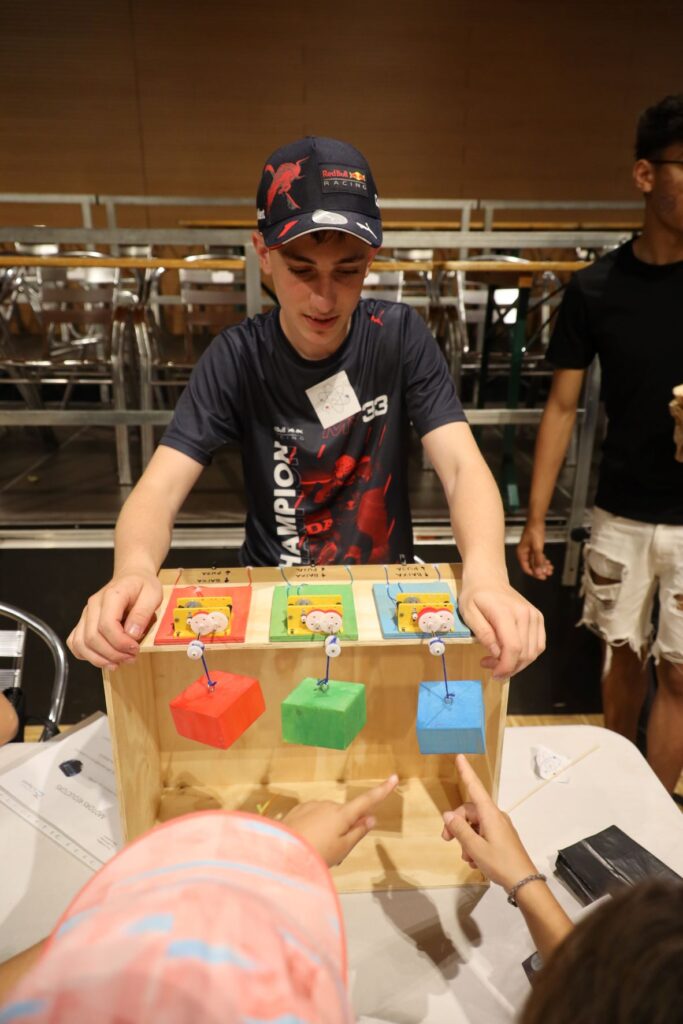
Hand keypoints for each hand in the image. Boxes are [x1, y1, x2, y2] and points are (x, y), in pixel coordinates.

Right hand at [67, 571, 161, 669]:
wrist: (132, 576)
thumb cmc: (142, 586)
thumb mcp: (153, 595)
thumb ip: (143, 613)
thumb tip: (132, 634)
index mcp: (112, 596)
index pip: (107, 625)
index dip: (120, 642)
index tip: (135, 649)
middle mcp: (94, 605)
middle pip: (92, 637)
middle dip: (112, 654)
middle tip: (131, 658)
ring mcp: (86, 614)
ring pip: (81, 643)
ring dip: (99, 659)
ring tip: (118, 662)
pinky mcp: (83, 622)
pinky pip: (75, 643)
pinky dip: (86, 655)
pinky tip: (104, 658)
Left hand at [282, 775, 398, 866]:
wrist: (282, 852)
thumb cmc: (316, 854)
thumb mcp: (342, 849)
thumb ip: (358, 832)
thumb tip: (371, 818)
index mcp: (342, 814)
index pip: (367, 801)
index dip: (382, 790)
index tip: (394, 777)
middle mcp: (328, 805)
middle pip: (344, 815)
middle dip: (343, 829)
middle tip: (334, 853)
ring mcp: (312, 805)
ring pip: (327, 817)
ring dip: (326, 830)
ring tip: (315, 850)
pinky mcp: (298, 809)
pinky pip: (313, 817)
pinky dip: (313, 827)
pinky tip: (305, 841)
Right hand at [442, 755, 536, 889]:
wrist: (523, 882)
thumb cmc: (500, 862)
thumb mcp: (475, 848)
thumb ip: (460, 830)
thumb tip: (448, 815)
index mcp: (490, 814)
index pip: (475, 787)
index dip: (466, 772)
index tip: (460, 756)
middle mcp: (495, 816)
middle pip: (469, 812)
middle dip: (457, 825)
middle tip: (447, 841)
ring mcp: (499, 827)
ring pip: (474, 825)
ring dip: (466, 840)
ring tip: (467, 858)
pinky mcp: (501, 838)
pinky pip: (482, 835)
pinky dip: (475, 845)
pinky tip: (475, 861)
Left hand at [457, 577, 544, 677]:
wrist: (488, 578)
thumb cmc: (475, 595)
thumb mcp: (468, 613)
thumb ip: (483, 633)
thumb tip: (496, 652)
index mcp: (505, 612)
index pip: (513, 647)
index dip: (506, 666)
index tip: (494, 674)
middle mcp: (525, 614)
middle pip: (524, 653)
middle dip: (508, 667)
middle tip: (489, 665)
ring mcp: (534, 616)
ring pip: (533, 652)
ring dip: (517, 664)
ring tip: (498, 660)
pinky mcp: (538, 618)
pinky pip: (538, 645)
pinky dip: (526, 655)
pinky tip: (510, 654)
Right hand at [517, 522, 553, 579]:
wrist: (537, 520)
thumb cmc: (535, 532)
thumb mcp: (537, 547)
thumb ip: (538, 560)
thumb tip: (539, 573)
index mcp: (521, 554)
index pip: (526, 568)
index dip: (535, 574)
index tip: (543, 577)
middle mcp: (524, 554)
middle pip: (532, 566)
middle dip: (541, 570)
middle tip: (549, 573)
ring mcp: (528, 551)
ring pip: (536, 562)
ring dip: (543, 566)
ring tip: (551, 568)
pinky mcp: (533, 548)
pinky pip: (538, 557)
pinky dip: (543, 560)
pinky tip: (549, 563)